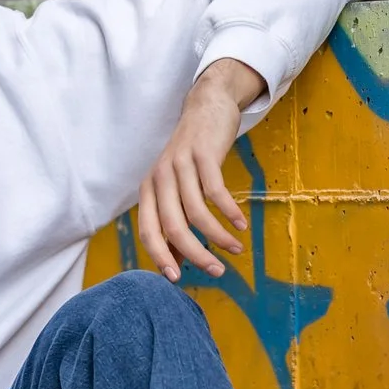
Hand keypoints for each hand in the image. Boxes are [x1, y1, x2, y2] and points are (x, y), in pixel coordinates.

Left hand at [137, 59, 265, 279]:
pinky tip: (240, 224)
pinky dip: (229, 212)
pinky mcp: (203, 154)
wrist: (205, 107)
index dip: (161, 258)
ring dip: (218, 236)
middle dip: (196, 254)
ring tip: (236, 248)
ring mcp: (180, 165)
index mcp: (149, 190)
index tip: (177, 280)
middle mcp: (159, 178)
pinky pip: (215, 191)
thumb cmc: (191, 157)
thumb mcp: (175, 188)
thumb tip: (175, 263)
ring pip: (196, 213)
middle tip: (217, 271)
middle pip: (173, 228)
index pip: (148, 233)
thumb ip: (173, 221)